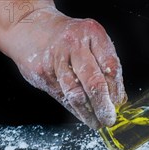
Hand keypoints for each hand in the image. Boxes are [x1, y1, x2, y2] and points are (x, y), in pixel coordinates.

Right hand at [1, 8, 125, 128]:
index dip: (116, 89)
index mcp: (92, 33)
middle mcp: (75, 44)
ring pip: (76, 93)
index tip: (119, 104)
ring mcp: (57, 59)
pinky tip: (84, 117)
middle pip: (94, 81)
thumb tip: (119, 99)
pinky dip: (76, 110)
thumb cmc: (68, 38)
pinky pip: (63, 97)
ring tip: (97, 123)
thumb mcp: (91, 41)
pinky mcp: (43, 73)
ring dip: (89, 112)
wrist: (29, 26)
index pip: (111, 66)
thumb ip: (106, 65)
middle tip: (110, 119)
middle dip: (103, 105)